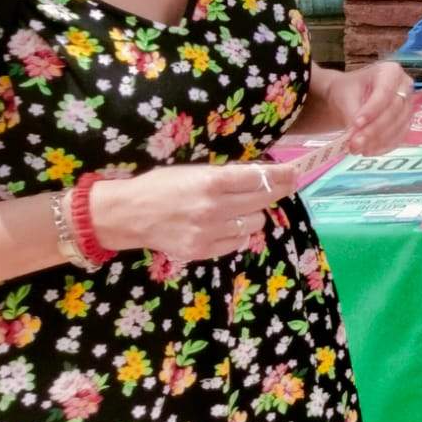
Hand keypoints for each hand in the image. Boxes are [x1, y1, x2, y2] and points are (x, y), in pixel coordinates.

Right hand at [90, 162, 290, 264]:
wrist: (127, 215)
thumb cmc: (160, 185)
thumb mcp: (193, 170)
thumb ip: (226, 174)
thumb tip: (262, 174)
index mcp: (211, 182)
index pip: (260, 177)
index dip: (282, 174)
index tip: (294, 172)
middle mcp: (213, 208)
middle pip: (264, 199)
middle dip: (279, 190)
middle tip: (287, 185)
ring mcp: (209, 232)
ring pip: (255, 223)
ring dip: (253, 214)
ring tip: (240, 208)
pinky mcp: (202, 251)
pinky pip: (237, 242)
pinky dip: (237, 234)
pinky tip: (227, 225)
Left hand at [332, 62, 416, 154]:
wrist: (351, 96)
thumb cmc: (348, 90)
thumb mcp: (345, 95)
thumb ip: (351, 112)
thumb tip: (355, 134)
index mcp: (391, 71)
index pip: (385, 92)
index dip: (372, 110)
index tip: (355, 124)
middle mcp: (405, 86)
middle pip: (395, 110)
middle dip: (374, 129)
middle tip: (354, 144)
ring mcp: (409, 104)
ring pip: (399, 125)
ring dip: (379, 141)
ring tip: (357, 150)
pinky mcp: (407, 121)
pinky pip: (400, 136)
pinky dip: (384, 146)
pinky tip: (369, 152)